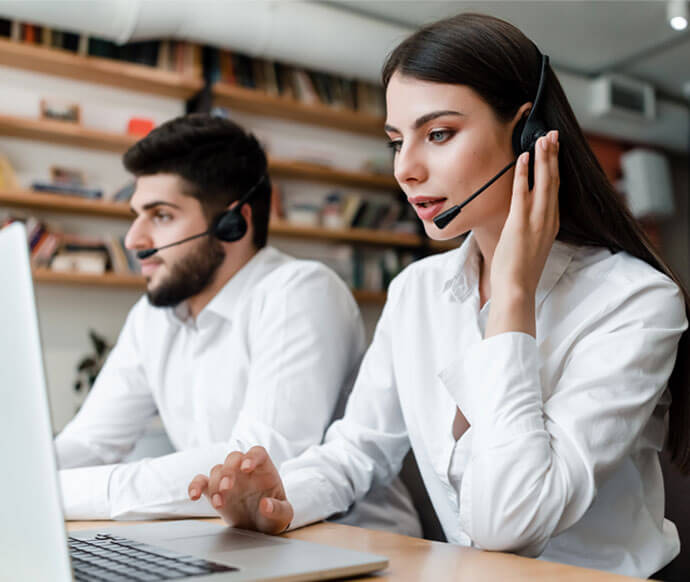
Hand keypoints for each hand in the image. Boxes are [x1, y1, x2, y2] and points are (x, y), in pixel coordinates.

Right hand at [188, 446, 292, 533]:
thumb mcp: (284, 514)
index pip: (258, 453)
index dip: (251, 457)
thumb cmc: (274, 514)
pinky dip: (195, 485)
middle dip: (228, 470)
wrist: (261, 525)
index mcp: (264, 469)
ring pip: (217, 469)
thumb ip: (278, 509)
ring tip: (220, 502)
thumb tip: (266, 505)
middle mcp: (244, 470)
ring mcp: (229, 479)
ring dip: (215, 483)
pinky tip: (194, 495)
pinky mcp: (215, 491)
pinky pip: (201, 482)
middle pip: (233, 458)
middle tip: (227, 487)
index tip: (246, 468)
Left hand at [486, 130, 559, 337]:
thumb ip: (531, 227)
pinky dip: (524, 173)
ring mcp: (536, 220)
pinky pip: (522, 192)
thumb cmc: (520, 270)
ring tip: (543, 138)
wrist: (517, 287)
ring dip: (543, 158)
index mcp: (551, 223)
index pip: (555, 189)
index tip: (554, 150)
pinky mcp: (520, 222)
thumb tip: (523, 218)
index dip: (555, 167)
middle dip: (553, 155)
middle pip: (553, 180)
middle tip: (552, 134)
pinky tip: (523, 157)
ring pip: (543, 182)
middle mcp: (548, 218)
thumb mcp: (531, 244)